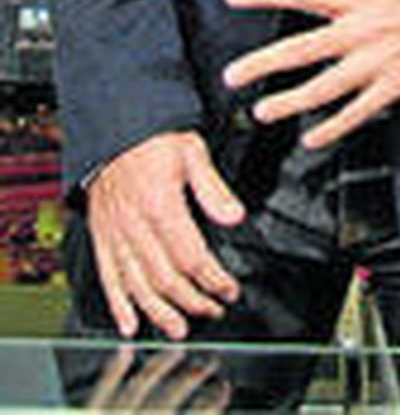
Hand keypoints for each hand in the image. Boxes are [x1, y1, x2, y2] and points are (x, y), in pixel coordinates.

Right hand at [85, 133, 243, 340]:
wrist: (113, 133)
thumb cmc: (155, 141)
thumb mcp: (193, 152)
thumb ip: (214, 189)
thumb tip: (236, 218)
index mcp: (160, 206)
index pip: (190, 256)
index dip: (212, 279)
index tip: (229, 289)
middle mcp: (134, 226)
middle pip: (165, 278)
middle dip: (192, 301)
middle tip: (213, 311)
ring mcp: (114, 235)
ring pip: (136, 285)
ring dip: (159, 312)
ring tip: (179, 329)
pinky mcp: (101, 238)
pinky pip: (108, 278)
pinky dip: (117, 305)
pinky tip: (129, 325)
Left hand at [85, 344, 230, 411]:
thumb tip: (212, 411)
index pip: (198, 414)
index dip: (214, 401)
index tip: (226, 388)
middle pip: (173, 394)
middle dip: (195, 375)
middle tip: (210, 362)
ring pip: (143, 383)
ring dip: (163, 364)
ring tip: (178, 348)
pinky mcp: (90, 413)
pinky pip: (104, 387)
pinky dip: (116, 367)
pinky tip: (126, 348)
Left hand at [223, 0, 399, 149]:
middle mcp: (361, 29)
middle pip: (301, 49)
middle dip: (262, 64)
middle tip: (234, 75)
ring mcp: (377, 61)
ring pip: (323, 88)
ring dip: (288, 102)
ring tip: (264, 110)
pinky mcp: (395, 85)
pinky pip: (357, 113)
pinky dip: (332, 128)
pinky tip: (313, 137)